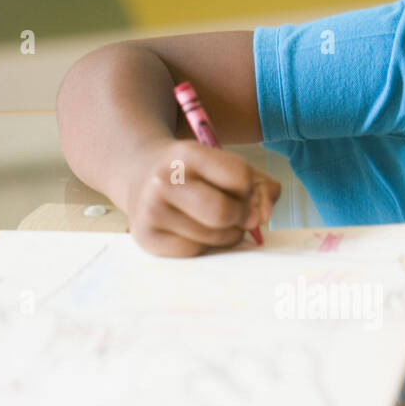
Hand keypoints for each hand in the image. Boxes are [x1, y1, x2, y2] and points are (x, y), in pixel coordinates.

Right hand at [123, 138, 280, 256]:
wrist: (140, 174)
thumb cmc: (194, 173)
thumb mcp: (223, 164)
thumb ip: (259, 185)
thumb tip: (264, 217)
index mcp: (187, 154)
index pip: (239, 178)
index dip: (251, 189)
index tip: (243, 191)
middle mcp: (164, 181)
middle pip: (224, 213)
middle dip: (241, 217)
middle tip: (239, 214)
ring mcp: (151, 211)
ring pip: (214, 237)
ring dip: (228, 234)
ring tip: (217, 221)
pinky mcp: (147, 238)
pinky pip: (195, 252)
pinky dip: (206, 245)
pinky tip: (198, 231)